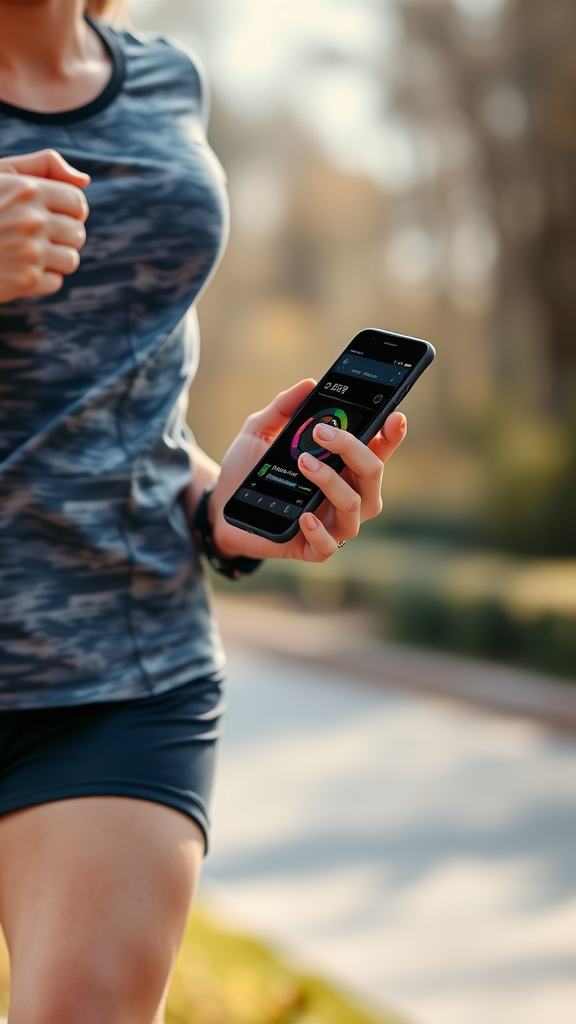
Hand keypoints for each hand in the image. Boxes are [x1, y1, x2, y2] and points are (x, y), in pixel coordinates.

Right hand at [0, 149, 89, 302]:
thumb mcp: (1, 175)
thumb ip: (43, 166)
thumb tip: (85, 180)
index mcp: (27, 189)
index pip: (77, 201)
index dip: (69, 210)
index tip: (53, 214)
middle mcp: (31, 220)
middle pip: (78, 233)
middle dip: (62, 236)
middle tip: (35, 236)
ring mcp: (30, 252)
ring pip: (71, 259)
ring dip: (54, 259)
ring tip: (27, 253)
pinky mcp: (26, 281)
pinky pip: (56, 282)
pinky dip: (40, 279)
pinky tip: (18, 269)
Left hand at [210, 379, 406, 561]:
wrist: (219, 502)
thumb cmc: (249, 467)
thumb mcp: (260, 430)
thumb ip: (283, 408)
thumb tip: (308, 385)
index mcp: (344, 466)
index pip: (378, 449)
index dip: (391, 435)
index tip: (393, 417)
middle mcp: (347, 494)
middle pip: (373, 474)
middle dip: (353, 450)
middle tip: (321, 432)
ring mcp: (331, 523)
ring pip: (355, 507)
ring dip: (332, 482)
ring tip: (304, 463)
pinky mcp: (311, 548)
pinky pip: (328, 546)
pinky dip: (319, 532)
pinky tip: (303, 515)